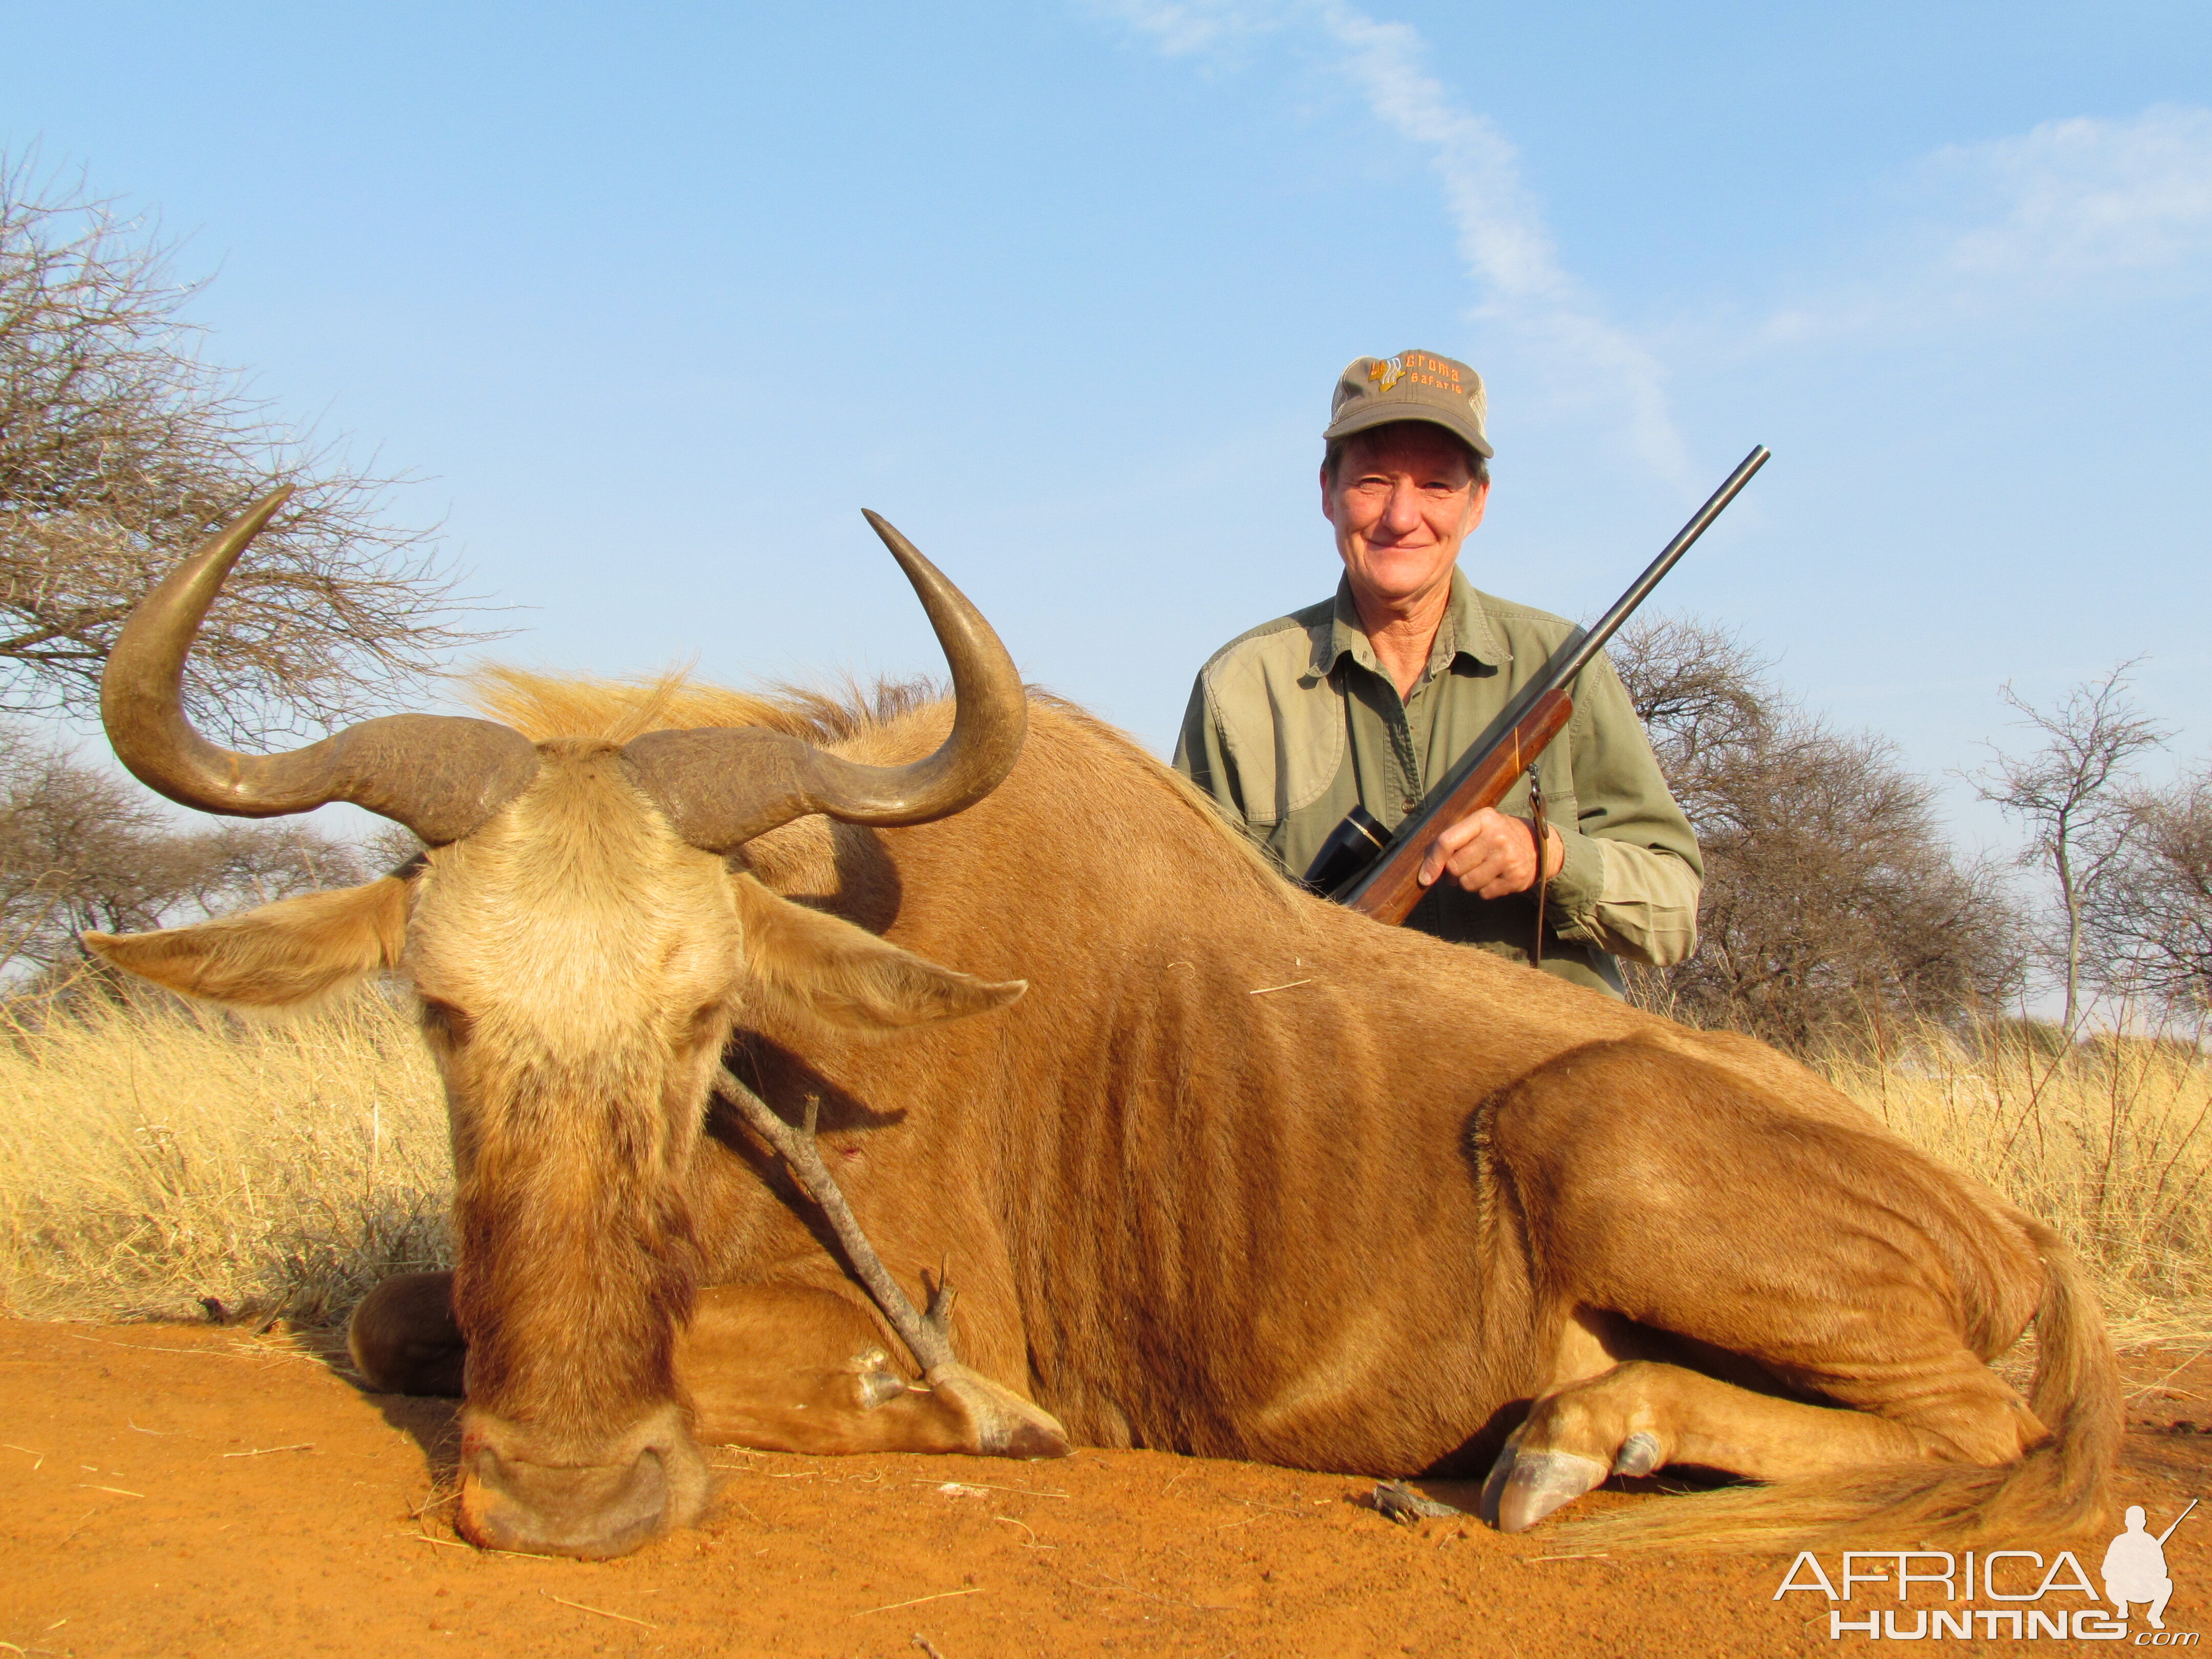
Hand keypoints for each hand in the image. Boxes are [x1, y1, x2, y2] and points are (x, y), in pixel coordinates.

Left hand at [1417, 807, 1564, 898]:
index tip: (1425, 878)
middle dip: (1453, 872)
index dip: (1432, 862)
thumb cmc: (1496, 836)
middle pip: (1455, 867)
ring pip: (1467, 884)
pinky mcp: (1516, 878)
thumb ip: (1451, 842)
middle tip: (1464, 866)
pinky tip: (1495, 876)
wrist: (1537, 845)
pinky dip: (1484, 889)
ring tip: (1481, 869)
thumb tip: (1425, 874)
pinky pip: (1484, 894)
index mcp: (1483, 819)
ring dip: (1468, 882)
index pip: (1447, 842)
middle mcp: (1498, 836)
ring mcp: (1509, 858)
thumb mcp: (1477, 827)